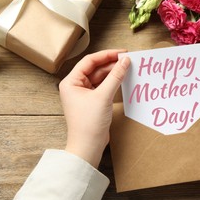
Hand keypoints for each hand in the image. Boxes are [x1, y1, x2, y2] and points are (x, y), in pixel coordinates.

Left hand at [59, 50, 130, 167]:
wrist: (88, 147)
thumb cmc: (88, 123)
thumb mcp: (103, 96)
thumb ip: (115, 77)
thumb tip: (125, 61)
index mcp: (71, 82)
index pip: (89, 61)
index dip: (106, 55)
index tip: (122, 52)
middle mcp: (75, 86)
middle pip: (95, 68)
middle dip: (111, 64)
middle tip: (128, 60)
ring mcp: (84, 94)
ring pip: (100, 78)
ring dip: (113, 73)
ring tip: (128, 68)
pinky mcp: (92, 102)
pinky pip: (103, 87)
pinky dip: (112, 83)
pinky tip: (122, 79)